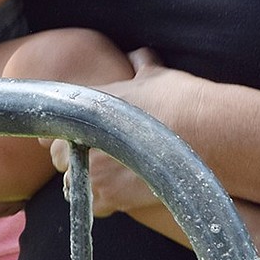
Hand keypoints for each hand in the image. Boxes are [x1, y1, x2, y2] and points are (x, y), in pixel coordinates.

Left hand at [47, 49, 199, 216]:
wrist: (204, 132)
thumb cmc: (180, 99)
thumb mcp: (155, 73)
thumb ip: (140, 64)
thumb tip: (137, 55)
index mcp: (90, 103)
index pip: (55, 117)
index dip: (62, 127)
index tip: (73, 132)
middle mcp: (85, 135)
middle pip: (58, 153)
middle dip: (72, 154)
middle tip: (96, 154)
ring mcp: (94, 167)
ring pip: (71, 181)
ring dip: (84, 179)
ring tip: (110, 174)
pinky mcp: (109, 195)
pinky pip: (91, 204)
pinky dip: (100, 200)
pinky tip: (117, 191)